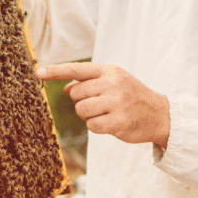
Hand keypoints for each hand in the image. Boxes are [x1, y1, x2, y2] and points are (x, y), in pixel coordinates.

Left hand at [37, 63, 170, 147]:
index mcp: (110, 72)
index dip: (55, 71)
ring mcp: (116, 102)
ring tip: (106, 114)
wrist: (160, 114)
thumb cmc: (133, 97)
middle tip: (100, 105)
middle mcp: (112, 83)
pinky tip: (111, 123)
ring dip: (89, 116)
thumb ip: (91, 83)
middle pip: (76, 94)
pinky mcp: (119, 120)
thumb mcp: (115, 83)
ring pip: (82, 110)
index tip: (38, 73)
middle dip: (82, 103)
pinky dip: (97, 127)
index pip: (77, 69)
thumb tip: (66, 88)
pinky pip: (92, 125)